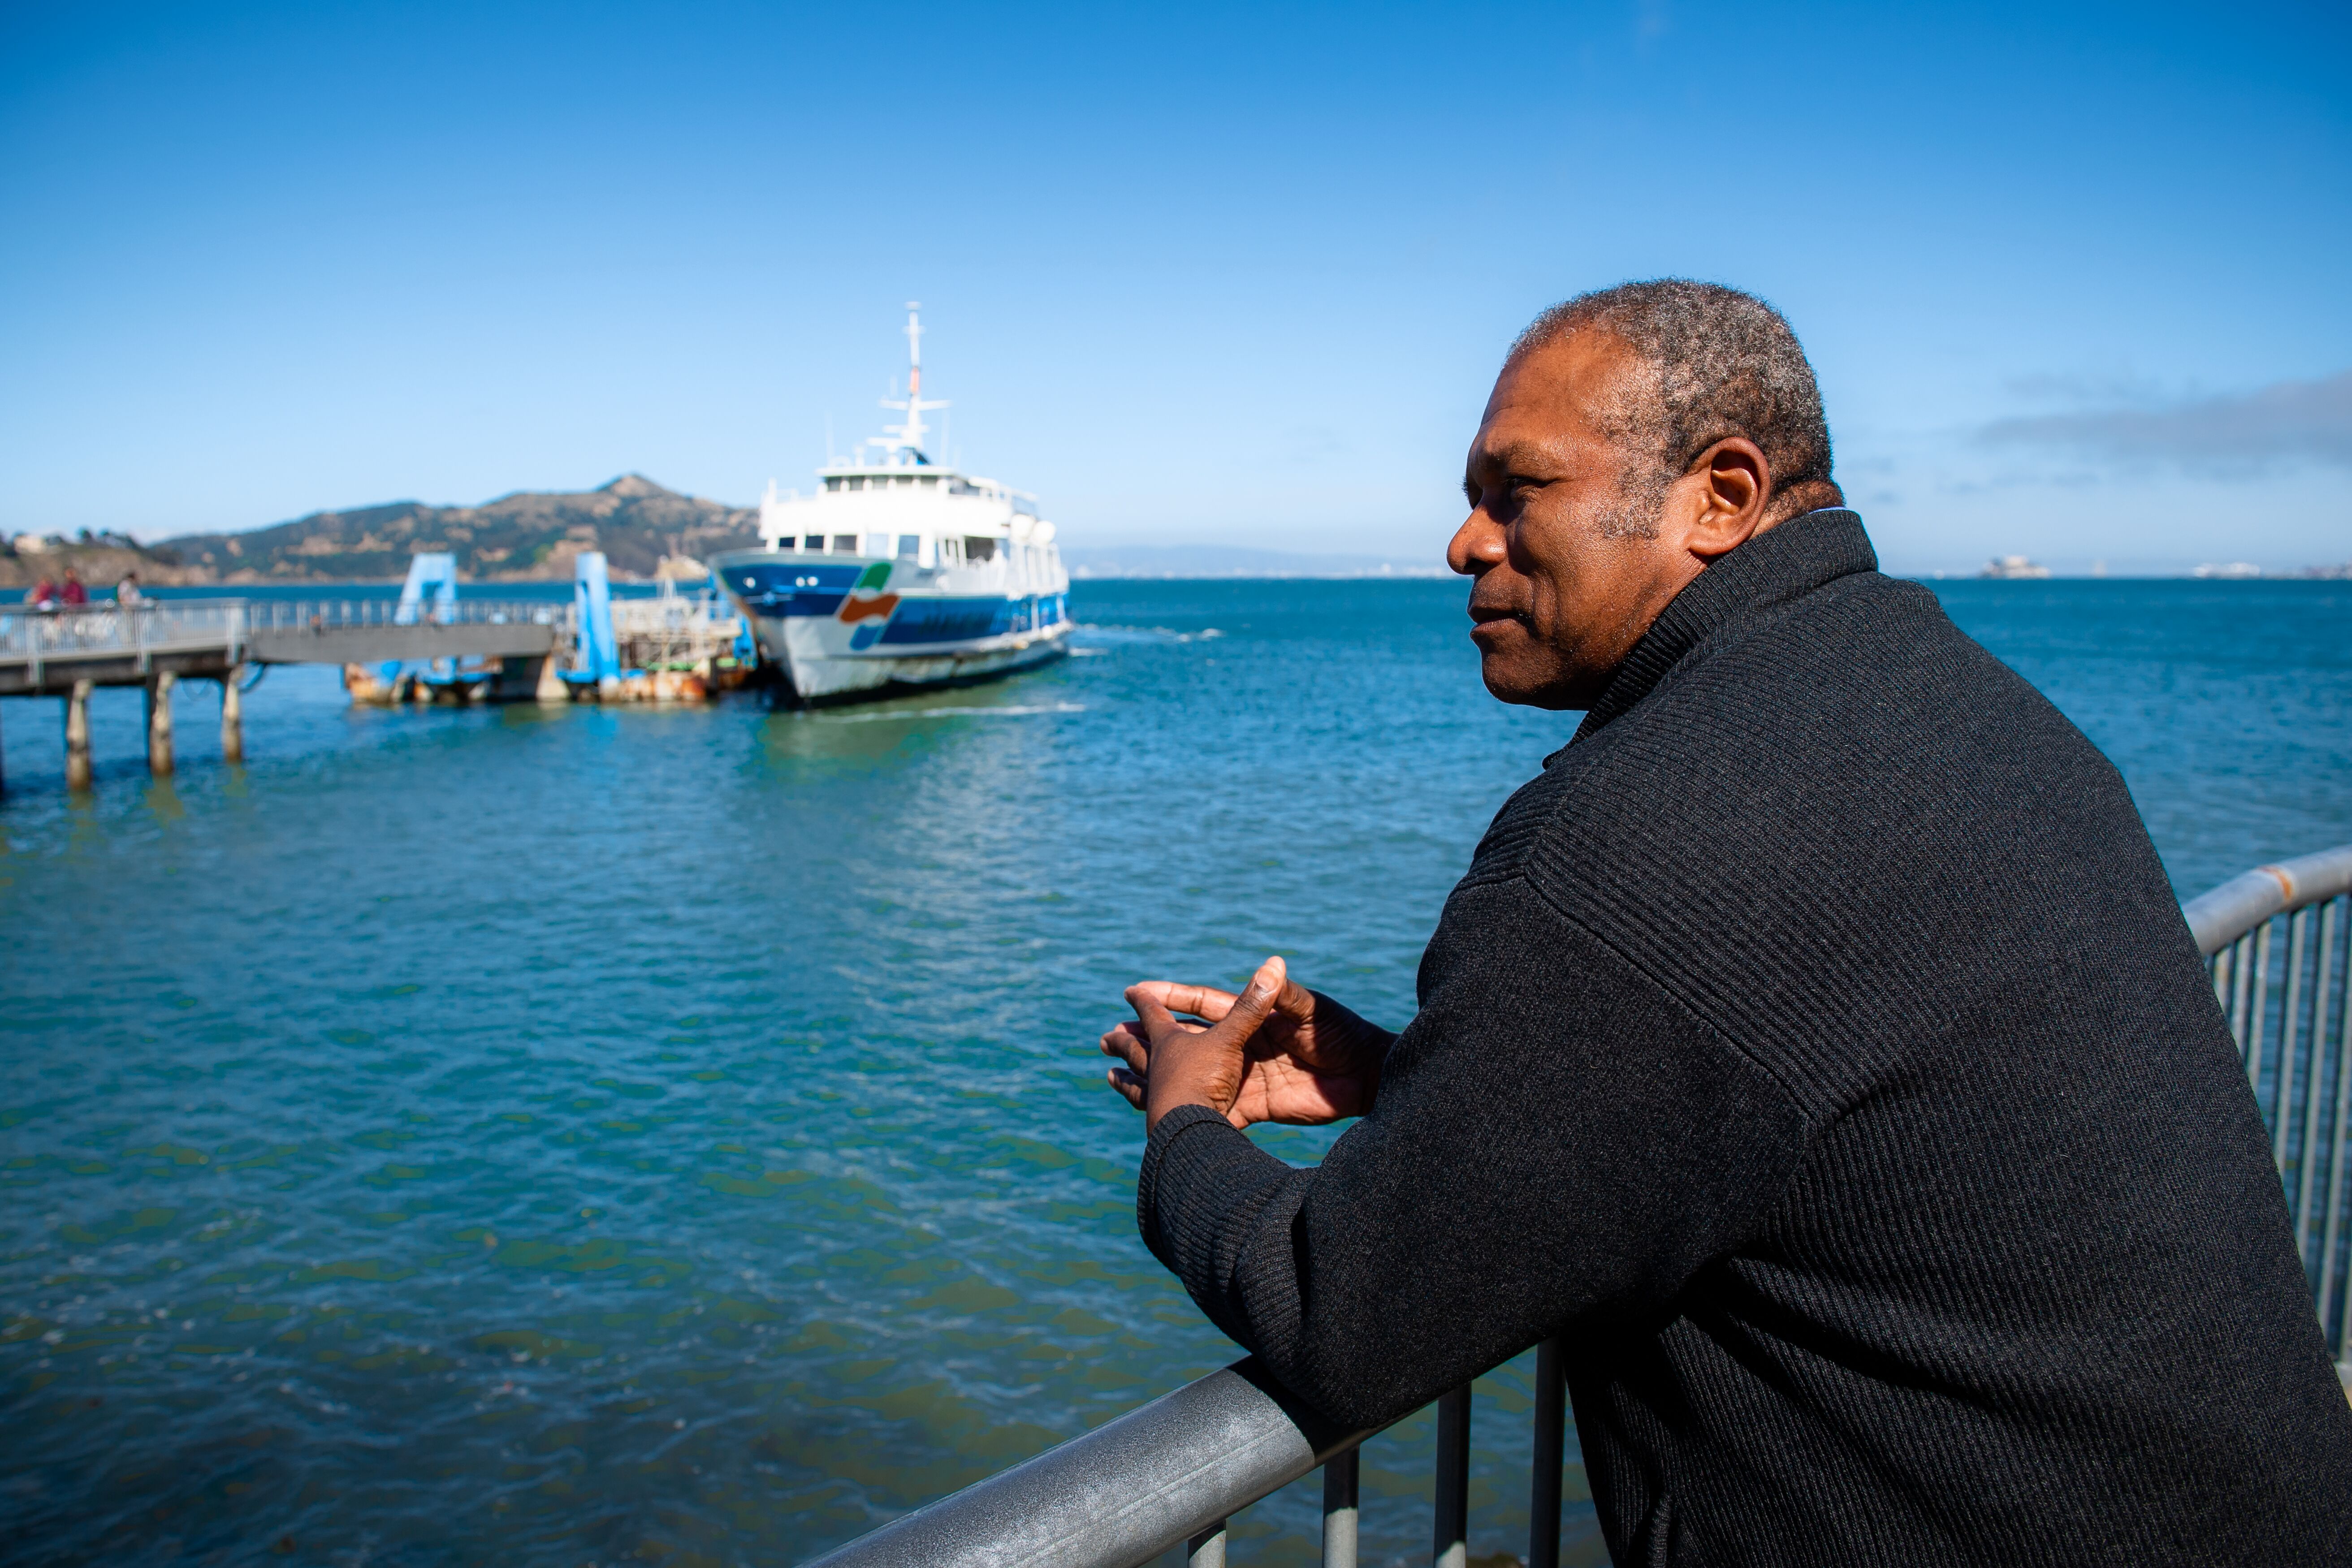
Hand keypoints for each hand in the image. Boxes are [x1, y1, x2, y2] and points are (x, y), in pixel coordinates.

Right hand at [1100, 956, 1394, 1131]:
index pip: (1204, 1003)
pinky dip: (1192, 1114)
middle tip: (1111, 1036)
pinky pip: (1216, 1111)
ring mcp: (1246, 1076)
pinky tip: (1164, 1120)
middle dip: (1151, 1038)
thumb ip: (1286, 996)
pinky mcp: (1255, 1105)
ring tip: (1120, 1076)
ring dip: (1160, 1076)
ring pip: (1195, 1075)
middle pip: (1189, 1040)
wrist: (1370, 1078)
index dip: (1171, 998)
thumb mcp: (1313, 1010)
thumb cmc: (1344, 1034)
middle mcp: (1243, 1045)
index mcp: (1253, 1017)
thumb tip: (1270, 969)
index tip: (1136, 992)